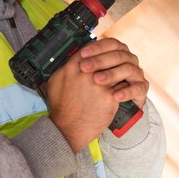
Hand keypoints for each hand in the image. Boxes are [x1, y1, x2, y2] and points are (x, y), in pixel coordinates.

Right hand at [46, 38, 147, 153]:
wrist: (68, 128)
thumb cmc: (61, 107)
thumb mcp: (55, 82)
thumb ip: (65, 67)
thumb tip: (74, 59)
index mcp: (73, 67)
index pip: (89, 48)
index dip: (97, 49)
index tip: (100, 51)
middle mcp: (87, 73)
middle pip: (106, 56)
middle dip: (111, 58)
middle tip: (114, 60)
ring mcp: (100, 84)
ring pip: (117, 69)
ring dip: (119, 71)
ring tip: (120, 75)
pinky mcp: (110, 97)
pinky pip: (123, 85)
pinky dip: (123, 87)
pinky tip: (121, 89)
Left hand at [78, 38, 148, 108]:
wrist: (102, 110)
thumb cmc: (93, 88)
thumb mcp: (85, 74)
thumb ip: (82, 62)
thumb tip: (75, 54)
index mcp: (116, 51)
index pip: (110, 43)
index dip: (97, 47)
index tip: (83, 54)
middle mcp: (128, 60)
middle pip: (118, 55)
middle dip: (100, 61)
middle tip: (85, 68)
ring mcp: (136, 73)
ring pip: (128, 69)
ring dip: (112, 74)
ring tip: (97, 81)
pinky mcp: (141, 88)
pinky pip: (138, 88)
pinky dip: (127, 92)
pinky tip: (115, 96)